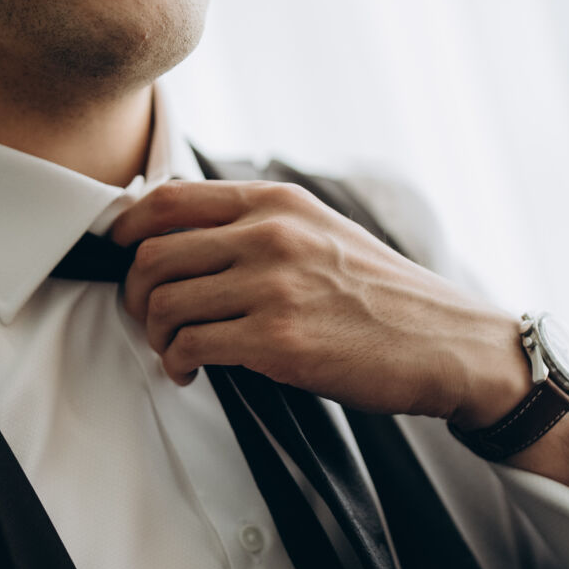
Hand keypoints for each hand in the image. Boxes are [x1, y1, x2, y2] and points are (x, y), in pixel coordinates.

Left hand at [112, 180, 530, 423]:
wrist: (447, 343)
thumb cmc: (385, 297)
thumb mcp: (323, 233)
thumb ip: (261, 226)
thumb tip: (188, 240)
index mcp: (277, 202)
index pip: (170, 198)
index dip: (128, 228)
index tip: (121, 253)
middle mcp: (270, 235)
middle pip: (154, 253)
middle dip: (136, 293)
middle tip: (149, 318)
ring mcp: (272, 285)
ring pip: (164, 301)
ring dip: (154, 334)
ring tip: (174, 350)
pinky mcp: (276, 339)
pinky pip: (190, 345)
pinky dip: (177, 363)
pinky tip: (191, 371)